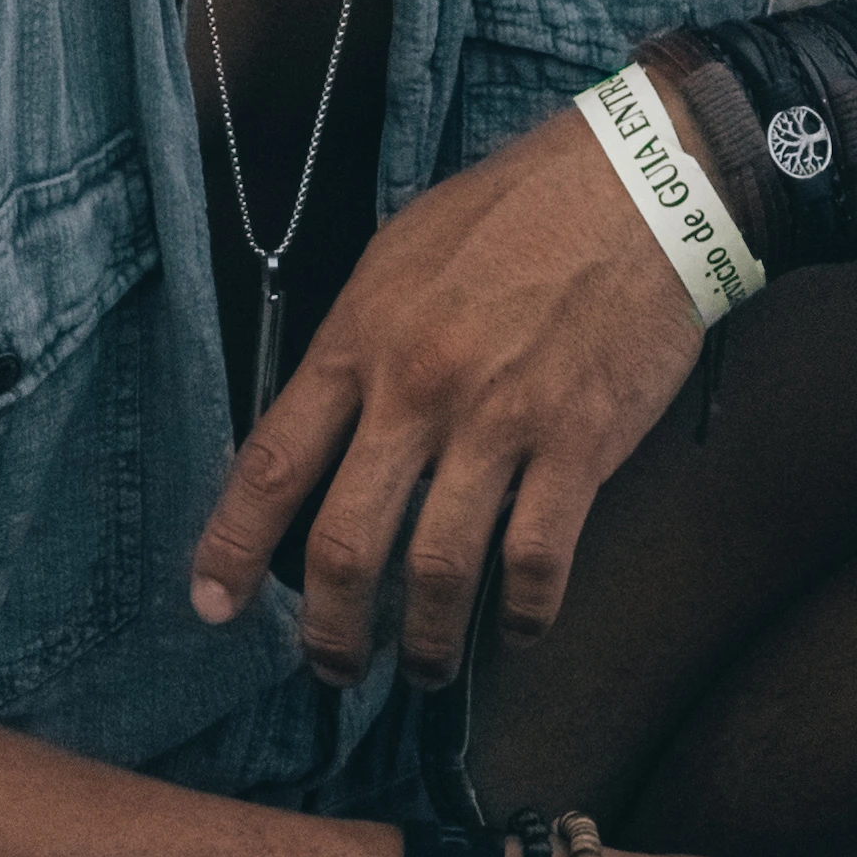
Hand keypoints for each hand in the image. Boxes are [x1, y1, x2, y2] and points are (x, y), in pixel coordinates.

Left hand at [190, 101, 714, 685]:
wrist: (642, 187)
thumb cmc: (515, 212)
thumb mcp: (399, 255)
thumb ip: (357, 345)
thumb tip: (323, 428)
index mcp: (361, 339)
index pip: (272, 462)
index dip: (233, 546)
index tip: (213, 604)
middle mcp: (418, 391)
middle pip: (347, 546)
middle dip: (331, 631)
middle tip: (331, 669)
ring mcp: (501, 423)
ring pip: (440, 571)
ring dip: (427, 644)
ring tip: (424, 670)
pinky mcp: (579, 446)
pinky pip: (538, 561)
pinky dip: (524, 615)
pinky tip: (518, 630)